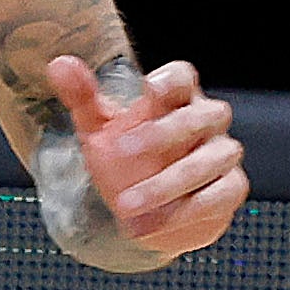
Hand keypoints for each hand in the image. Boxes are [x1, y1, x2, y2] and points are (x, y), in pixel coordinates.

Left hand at [45, 51, 248, 262]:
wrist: (147, 210)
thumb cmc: (127, 158)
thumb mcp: (98, 128)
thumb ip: (82, 98)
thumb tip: (60, 65)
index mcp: (174, 99)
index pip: (183, 77)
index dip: (171, 79)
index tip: (148, 88)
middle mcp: (205, 122)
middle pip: (204, 115)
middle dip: (164, 133)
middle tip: (122, 151)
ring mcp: (221, 155)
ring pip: (211, 159)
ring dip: (167, 183)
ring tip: (127, 204)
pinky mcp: (230, 189)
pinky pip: (217, 196)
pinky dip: (184, 212)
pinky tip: (151, 224)